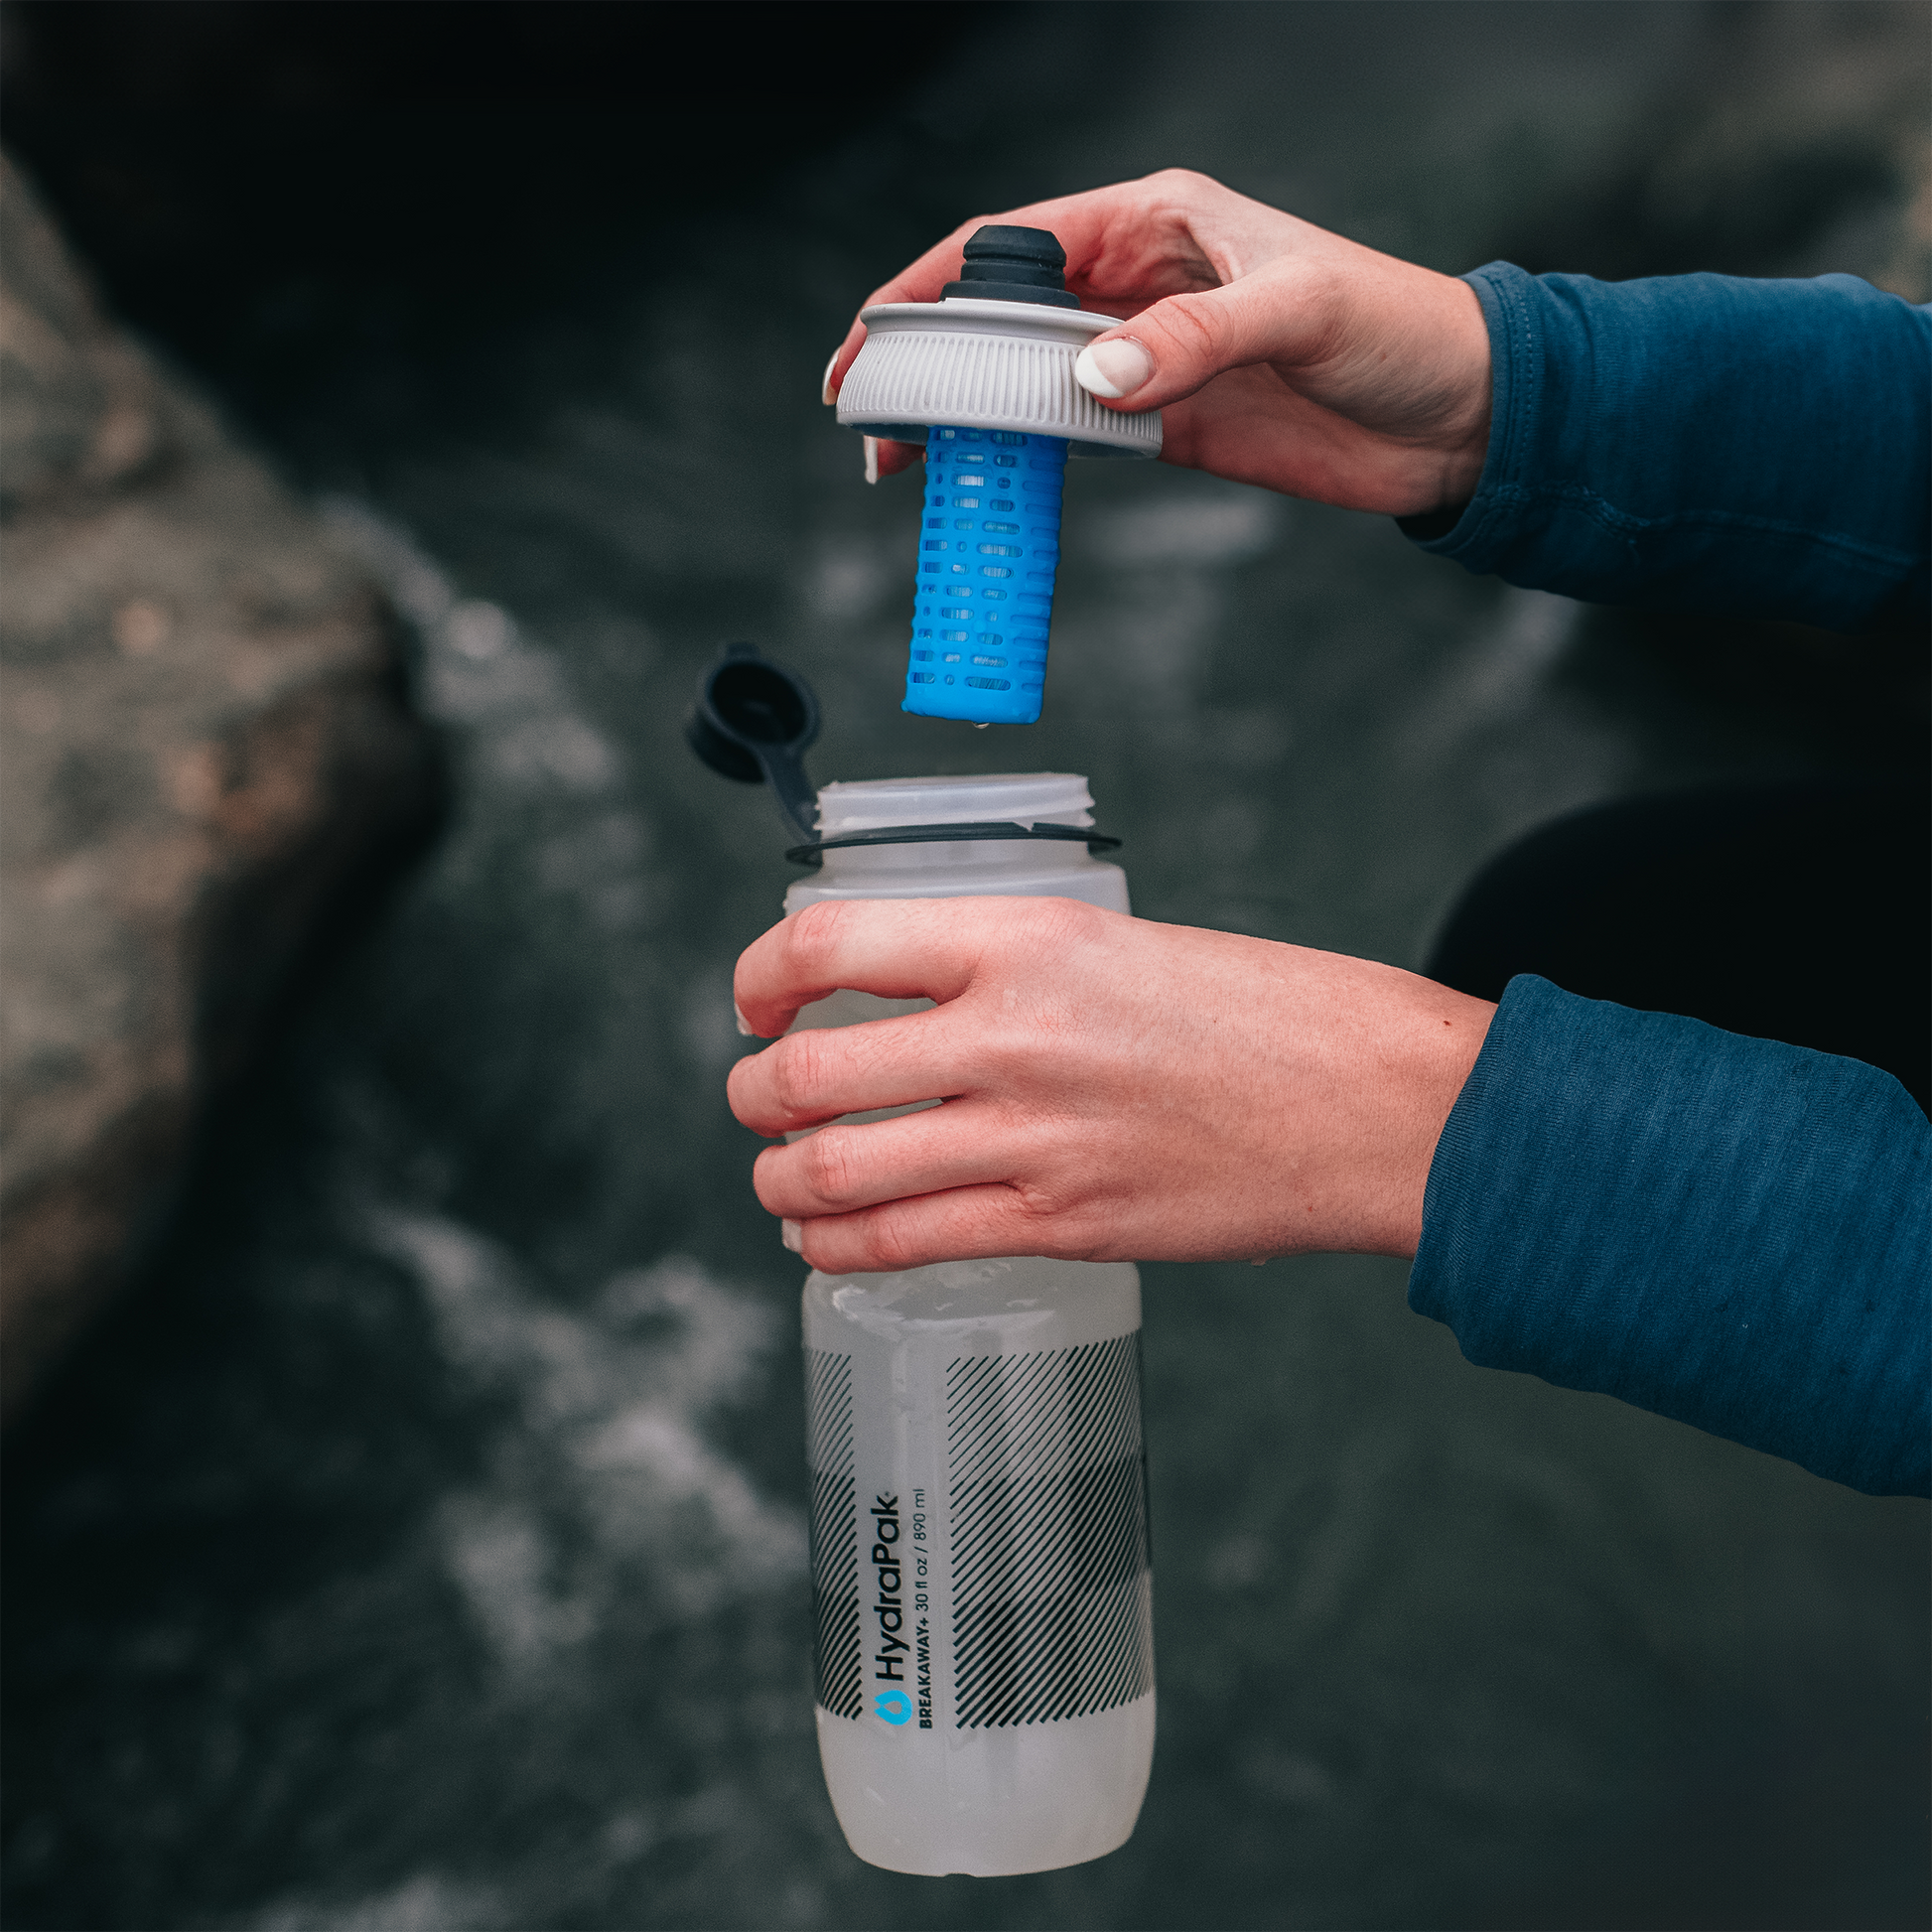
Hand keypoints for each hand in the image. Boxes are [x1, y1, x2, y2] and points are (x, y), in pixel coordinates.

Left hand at [728, 897, 1494, 1274]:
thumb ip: (1007, 971)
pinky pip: (904, 1246)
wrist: (1374, 1103)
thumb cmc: (1268, 1012)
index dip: (758, 976)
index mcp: (1023, 938)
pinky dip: (836, 1247)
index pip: (826, 946)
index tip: (757, 1002)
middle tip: (756, 1099)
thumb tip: (908, 1009)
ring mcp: (1031, 1138)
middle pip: (805, 1073)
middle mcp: (1010, 1034)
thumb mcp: (1121, 945)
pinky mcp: (1061, 1224)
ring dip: (779, 1180)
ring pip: (835, 1171)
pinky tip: (827, 1239)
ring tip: (780, 1176)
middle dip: (753, 1095)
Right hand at [822, 168, 1492, 516]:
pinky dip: (1023, 458)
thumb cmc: (1397, 330)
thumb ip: (1192, 340)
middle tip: (868, 418)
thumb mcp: (1297, 313)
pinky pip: (1071, 437)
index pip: (1016, 244)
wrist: (1459, 418)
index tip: (877, 335)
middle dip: (928, 360)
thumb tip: (1093, 378)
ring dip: (965, 417)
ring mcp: (1147, 360)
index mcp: (1157, 222)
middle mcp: (1139, 285)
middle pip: (1002, 316)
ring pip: (1026, 381)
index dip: (934, 285)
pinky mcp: (1166, 426)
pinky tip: (984, 481)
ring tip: (905, 462)